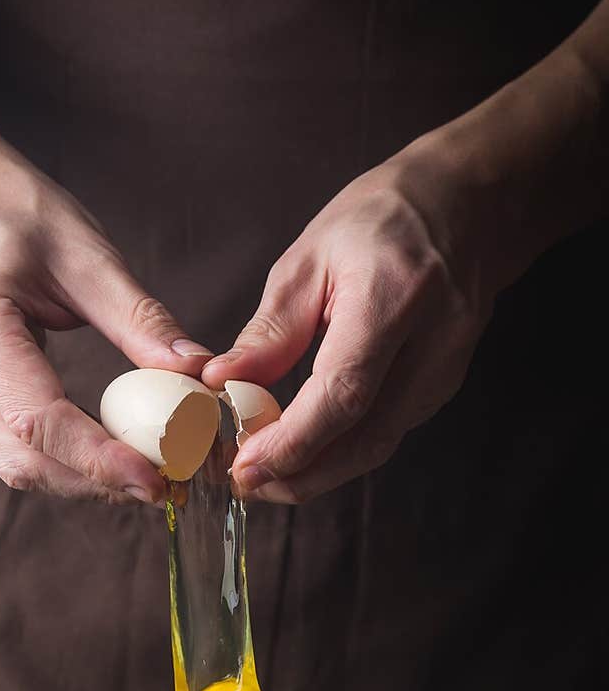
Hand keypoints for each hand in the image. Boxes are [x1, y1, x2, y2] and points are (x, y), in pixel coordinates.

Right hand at [0, 116, 210, 502]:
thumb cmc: (14, 210)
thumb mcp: (86, 253)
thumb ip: (139, 318)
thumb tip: (197, 373)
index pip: (35, 419)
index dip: (97, 459)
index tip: (156, 479)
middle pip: (21, 459)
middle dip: (96, 482)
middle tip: (167, 485)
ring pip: (14, 464)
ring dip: (82, 479)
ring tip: (147, 474)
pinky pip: (10, 446)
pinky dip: (64, 459)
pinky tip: (111, 454)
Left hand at [201, 144, 492, 501]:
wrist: (467, 205)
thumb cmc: (383, 219)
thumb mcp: (311, 258)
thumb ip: (271, 330)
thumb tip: (222, 384)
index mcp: (394, 297)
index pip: (344, 392)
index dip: (294, 440)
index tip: (246, 465)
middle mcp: (433, 343)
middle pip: (367, 439)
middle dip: (301, 475)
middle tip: (247, 485)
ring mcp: (445, 371)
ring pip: (378, 447)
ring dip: (318, 473)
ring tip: (265, 475)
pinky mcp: (441, 387)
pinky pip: (386, 433)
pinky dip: (340, 452)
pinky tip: (303, 451)